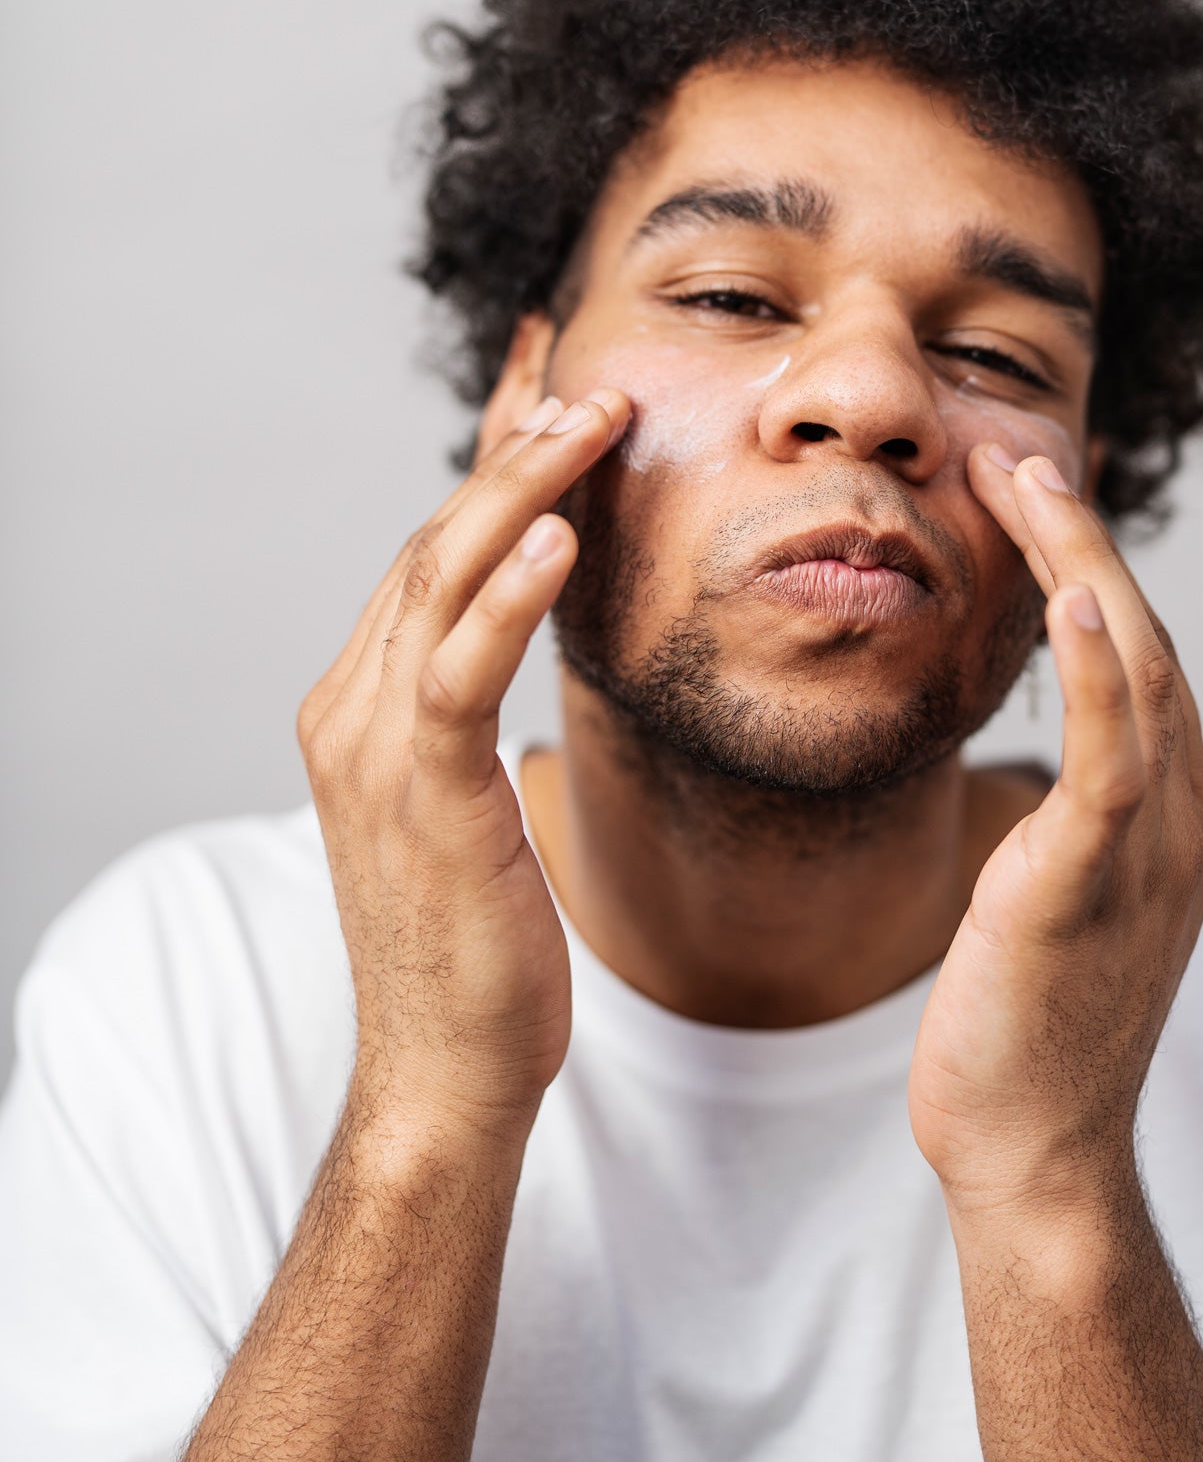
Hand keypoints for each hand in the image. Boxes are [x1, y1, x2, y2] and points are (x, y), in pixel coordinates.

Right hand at [296, 387, 630, 1138]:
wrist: (445, 1070)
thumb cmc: (473, 941)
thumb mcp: (467, 804)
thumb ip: (467, 718)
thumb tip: (520, 661)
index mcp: (358, 705)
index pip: (426, 556)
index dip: (492, 476)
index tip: (556, 409)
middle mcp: (349, 708)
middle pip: (430, 543)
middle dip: (512, 457)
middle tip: (595, 391)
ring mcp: (375, 748)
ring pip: (440, 579)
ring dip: (519, 489)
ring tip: (592, 421)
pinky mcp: (424, 792)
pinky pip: (459, 670)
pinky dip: (507, 595)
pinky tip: (558, 535)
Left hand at [908, 450, 1202, 1220]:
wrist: (1034, 1149)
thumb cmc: (1029, 1025)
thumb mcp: (1059, 895)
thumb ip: (1071, 817)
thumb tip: (1040, 764)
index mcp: (1179, 816)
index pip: (1142, 661)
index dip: (1090, 570)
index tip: (1031, 499)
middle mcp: (1188, 818)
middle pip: (1146, 642)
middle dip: (1083, 541)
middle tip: (1019, 456)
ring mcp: (1153, 849)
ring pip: (1134, 672)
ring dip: (1081, 566)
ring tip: (1025, 481)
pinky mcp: (1094, 882)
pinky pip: (1109, 756)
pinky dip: (1096, 671)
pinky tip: (1065, 600)